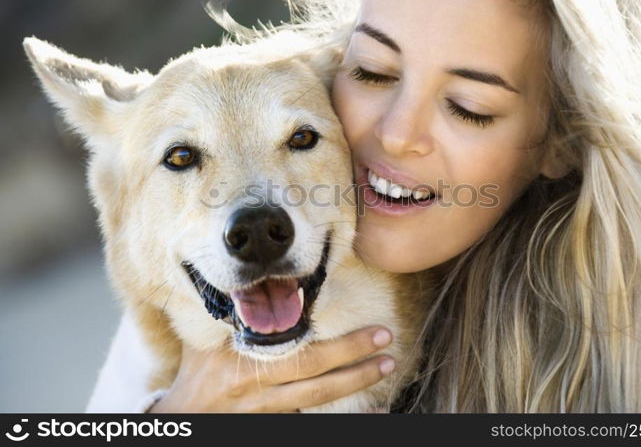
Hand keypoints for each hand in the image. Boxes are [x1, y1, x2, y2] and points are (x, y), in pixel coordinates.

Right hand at [148, 326, 394, 411]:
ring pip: (318, 398)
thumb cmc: (197, 372)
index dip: (338, 344)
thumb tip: (260, 288)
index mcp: (244, 361)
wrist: (185, 417)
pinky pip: (311, 420)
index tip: (369, 328)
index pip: (298, 351)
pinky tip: (371, 413)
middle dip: (354, 355)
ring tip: (385, 366)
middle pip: (316, 373)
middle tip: (386, 339)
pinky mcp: (271, 424)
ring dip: (354, 382)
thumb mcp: (207, 342)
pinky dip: (340, 418)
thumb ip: (235, 320)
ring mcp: (266, 411)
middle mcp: (258, 388)